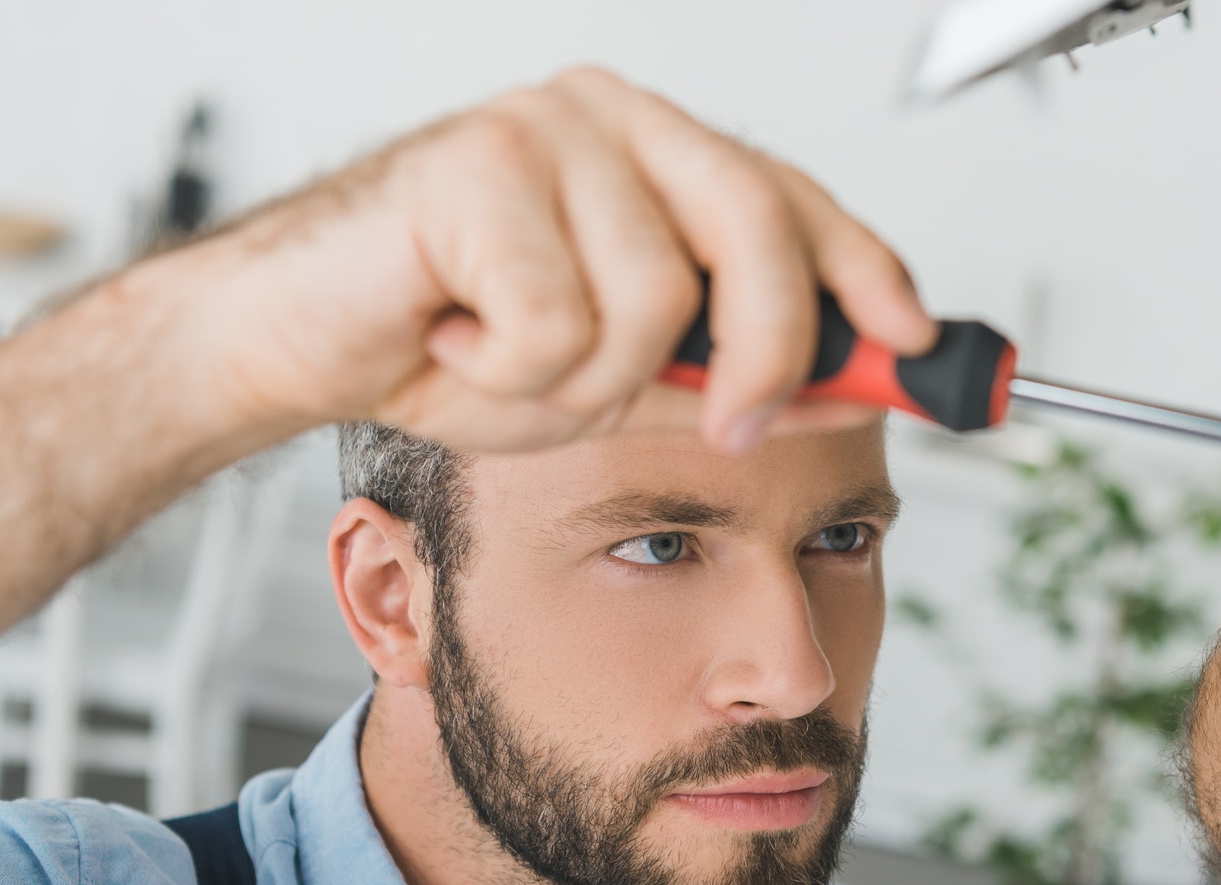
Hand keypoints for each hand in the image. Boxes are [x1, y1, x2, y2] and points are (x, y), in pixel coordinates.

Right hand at [167, 66, 934, 453]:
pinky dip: (510, 371)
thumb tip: (854, 383)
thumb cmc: (455, 343)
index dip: (868, 274)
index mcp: (656, 154)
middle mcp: (614, 120)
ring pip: (654, 300)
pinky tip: (455, 339)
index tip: (919, 339)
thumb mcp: (622, 379)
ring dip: (585, 380)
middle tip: (727, 428)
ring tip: (508, 359)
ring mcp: (547, 130)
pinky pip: (559, 320)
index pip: (795, 200)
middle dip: (767, 355)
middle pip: (759, 230)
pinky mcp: (476, 163)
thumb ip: (731, 375)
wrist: (301, 339)